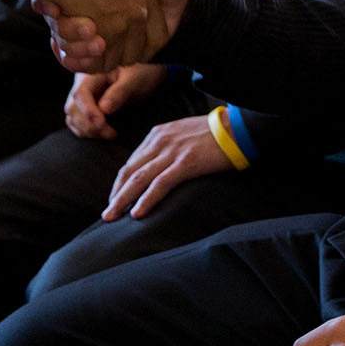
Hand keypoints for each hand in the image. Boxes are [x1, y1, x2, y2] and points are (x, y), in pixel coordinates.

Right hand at [43, 0, 189, 73]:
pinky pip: (83, 63)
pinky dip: (83, 63)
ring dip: (76, 49)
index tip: (52, 7)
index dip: (46, 5)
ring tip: (99, 43)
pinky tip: (96, 55)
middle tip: (88, 27)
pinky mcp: (105, 52)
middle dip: (65, 31)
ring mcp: (91, 31)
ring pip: (67, 47)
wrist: (185, 2)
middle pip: (57, 26)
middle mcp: (82, 8)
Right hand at [65, 61, 167, 139]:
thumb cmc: (139, 74)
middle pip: (74, 108)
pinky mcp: (84, 108)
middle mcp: (82, 85)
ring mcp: (82, 98)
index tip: (102, 123)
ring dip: (88, 130)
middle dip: (90, 124)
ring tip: (110, 134)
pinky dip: (86, 132)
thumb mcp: (133, 80)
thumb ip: (119, 92)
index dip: (88, 110)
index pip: (81, 93)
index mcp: (92, 73)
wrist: (144, 76)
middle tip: (111, 133)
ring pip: (73, 117)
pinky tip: (102, 134)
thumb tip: (103, 109)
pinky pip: (76, 122)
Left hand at [102, 113, 234, 218]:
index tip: (115, 199)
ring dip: (122, 200)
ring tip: (111, 217)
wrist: (239, 128)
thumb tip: (160, 168)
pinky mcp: (186, 163)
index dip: (120, 183)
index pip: (132, 162)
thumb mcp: (184, 135)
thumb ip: (169, 148)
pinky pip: (160, 184)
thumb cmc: (216, 135)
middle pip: (129, 171)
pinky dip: (146, 199)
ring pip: (139, 179)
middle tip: (106, 214)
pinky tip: (137, 213)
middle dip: (115, 194)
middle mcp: (160, 141)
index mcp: (158, 134)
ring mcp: (172, 152)